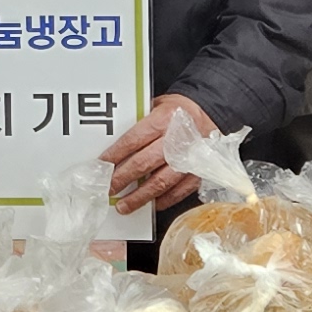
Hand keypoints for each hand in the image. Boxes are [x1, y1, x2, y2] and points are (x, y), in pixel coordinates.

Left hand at [102, 92, 210, 216]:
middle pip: (143, 164)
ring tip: (123, 205)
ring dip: (139, 197)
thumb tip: (113, 144)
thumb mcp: (156, 106)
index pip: (132, 140)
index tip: (102, 166)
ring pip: (160, 182)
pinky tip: (151, 204)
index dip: (114, 156)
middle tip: (108, 189)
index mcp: (163, 120)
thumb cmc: (179, 111)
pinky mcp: (199, 172)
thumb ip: (138, 123)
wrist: (210, 112)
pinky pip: (179, 192)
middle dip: (121, 179)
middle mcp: (176, 140)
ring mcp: (189, 159)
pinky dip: (163, 201)